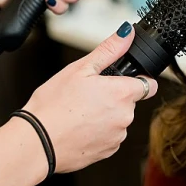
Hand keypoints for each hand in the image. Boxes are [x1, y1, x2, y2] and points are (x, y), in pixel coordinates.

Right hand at [15, 22, 157, 173]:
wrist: (37, 142)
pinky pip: (109, 137)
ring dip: (106, 115)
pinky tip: (79, 127)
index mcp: (122, 94)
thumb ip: (109, 50)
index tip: (122, 80)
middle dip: (114, 97)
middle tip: (88, 95)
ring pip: (118, 120)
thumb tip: (126, 33)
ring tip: (80, 112)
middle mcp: (125, 117)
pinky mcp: (108, 151)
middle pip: (130, 102)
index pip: (148, 85)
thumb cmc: (54, 105)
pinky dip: (98, 132)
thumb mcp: (80, 69)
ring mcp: (117, 136)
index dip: (137, 80)